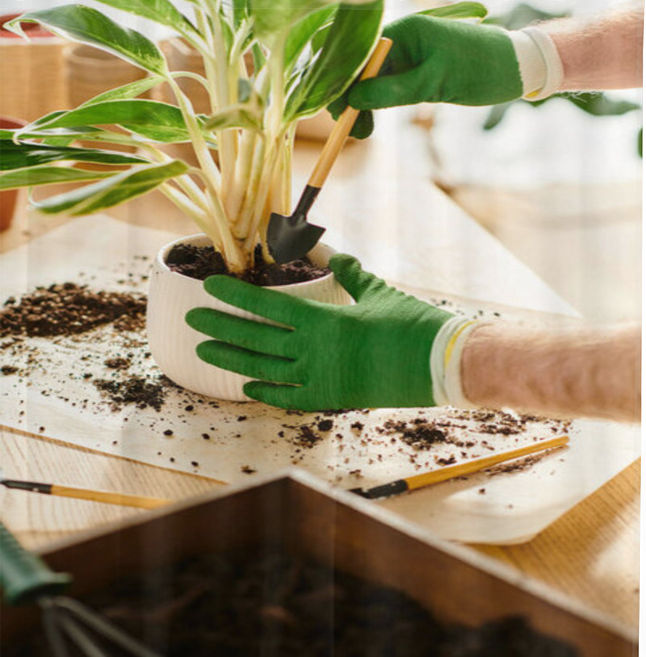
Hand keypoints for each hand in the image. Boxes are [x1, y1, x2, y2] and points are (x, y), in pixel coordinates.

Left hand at [186, 255, 455, 410]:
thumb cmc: (413, 323)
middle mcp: (314, 350)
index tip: (208, 286)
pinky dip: (267, 393)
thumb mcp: (380, 292)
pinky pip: (290, 397)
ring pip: (264, 370)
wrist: (441, 363)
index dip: (234, 295)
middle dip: (220, 326)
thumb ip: (351, 275)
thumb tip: (335, 257)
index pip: (267, 305)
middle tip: (192, 318)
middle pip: (255, 337)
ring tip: (204, 352)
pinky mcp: (333, 400)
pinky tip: (247, 388)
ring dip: (231, 360)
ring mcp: (321, 378)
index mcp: (324, 319)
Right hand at [328, 15, 523, 138]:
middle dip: (350, 98)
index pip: (360, 54)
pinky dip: (375, 106)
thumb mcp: (435, 83)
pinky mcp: (416, 73)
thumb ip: (393, 91)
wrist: (516, 68)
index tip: (339, 112)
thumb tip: (354, 100)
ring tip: (362, 134)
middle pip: (361, 69)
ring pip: (371, 82)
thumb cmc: (481, 67)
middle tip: (351, 132)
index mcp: (406, 31)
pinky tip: (369, 124)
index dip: (344, 83)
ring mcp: (409, 56)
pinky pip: (384, 88)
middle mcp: (403, 40)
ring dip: (361, 107)